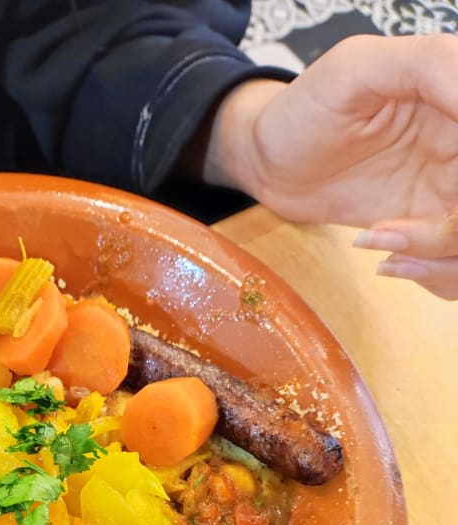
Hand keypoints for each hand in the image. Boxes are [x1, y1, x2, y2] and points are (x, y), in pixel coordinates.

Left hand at [201, 34, 457, 297]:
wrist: (270, 161)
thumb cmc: (305, 107)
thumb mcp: (358, 69)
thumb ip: (430, 65)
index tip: (440, 192)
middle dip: (452, 230)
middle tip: (397, 234)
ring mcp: (451, 189)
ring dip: (441, 259)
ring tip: (381, 245)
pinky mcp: (430, 226)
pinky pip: (455, 265)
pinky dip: (431, 275)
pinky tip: (386, 260)